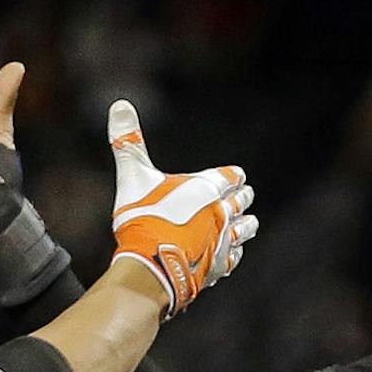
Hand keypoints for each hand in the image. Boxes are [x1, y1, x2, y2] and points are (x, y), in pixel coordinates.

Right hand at [107, 100, 256, 316]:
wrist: (152, 264)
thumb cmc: (142, 217)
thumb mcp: (133, 175)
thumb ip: (128, 142)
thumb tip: (120, 103)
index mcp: (205, 188)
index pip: (228, 177)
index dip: (233, 176)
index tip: (239, 175)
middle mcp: (220, 213)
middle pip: (239, 203)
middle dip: (243, 198)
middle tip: (248, 195)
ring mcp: (221, 241)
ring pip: (243, 231)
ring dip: (246, 226)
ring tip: (251, 224)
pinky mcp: (217, 267)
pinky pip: (233, 259)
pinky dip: (235, 255)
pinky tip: (234, 255)